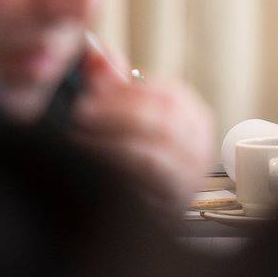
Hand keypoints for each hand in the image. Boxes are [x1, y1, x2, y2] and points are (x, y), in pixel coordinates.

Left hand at [72, 48, 216, 209]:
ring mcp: (191, 172)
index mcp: (192, 116)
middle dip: (116, 111)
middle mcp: (199, 142)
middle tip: (79, 111)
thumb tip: (95, 51)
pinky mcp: (175, 198)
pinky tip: (89, 160)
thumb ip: (110, 85)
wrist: (126, 225)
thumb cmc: (127, 165)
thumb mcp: (121, 119)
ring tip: (77, 135)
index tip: (89, 90)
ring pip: (156, 145)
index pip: (166, 94)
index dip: (125, 90)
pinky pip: (149, 173)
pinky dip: (115, 161)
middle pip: (163, 116)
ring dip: (111, 137)